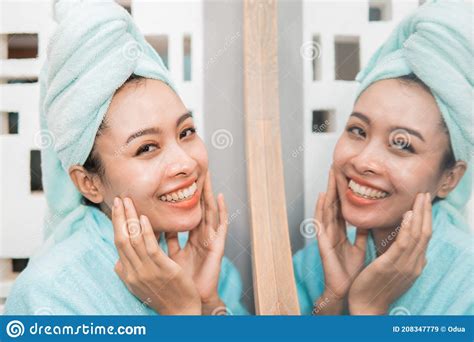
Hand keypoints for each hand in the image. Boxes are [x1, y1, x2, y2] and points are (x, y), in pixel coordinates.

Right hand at [112, 197, 200, 314]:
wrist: (180, 312)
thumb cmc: (162, 297)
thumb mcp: (140, 286)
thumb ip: (128, 272)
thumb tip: (117, 260)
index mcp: (128, 274)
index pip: (119, 244)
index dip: (117, 225)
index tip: (116, 209)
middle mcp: (134, 272)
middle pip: (122, 239)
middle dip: (120, 217)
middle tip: (119, 198)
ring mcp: (148, 271)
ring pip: (134, 240)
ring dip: (130, 218)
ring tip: (129, 201)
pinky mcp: (164, 269)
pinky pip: (151, 248)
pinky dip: (146, 232)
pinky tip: (144, 218)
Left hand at [165, 171, 228, 314]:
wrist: (192, 301)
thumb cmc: (182, 281)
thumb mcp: (170, 257)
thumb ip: (164, 242)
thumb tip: (149, 229)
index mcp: (190, 238)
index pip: (186, 212)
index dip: (183, 197)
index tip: (179, 180)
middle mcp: (201, 236)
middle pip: (198, 208)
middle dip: (196, 189)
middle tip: (194, 169)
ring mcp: (211, 240)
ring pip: (210, 211)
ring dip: (209, 193)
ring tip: (208, 175)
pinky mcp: (218, 246)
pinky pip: (222, 225)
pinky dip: (223, 210)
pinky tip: (221, 196)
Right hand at [312, 167, 367, 314]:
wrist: (345, 289)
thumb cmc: (349, 271)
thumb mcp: (358, 247)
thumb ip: (360, 233)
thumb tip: (367, 220)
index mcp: (340, 232)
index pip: (342, 207)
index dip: (343, 191)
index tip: (346, 174)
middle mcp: (331, 230)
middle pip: (333, 203)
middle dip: (334, 185)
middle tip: (335, 166)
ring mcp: (325, 235)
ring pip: (326, 208)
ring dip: (327, 190)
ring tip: (329, 174)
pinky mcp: (323, 242)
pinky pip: (321, 223)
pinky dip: (321, 209)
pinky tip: (322, 197)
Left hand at [348, 193, 431, 314]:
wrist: (366, 306)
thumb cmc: (375, 287)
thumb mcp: (392, 269)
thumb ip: (400, 256)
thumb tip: (404, 244)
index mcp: (413, 264)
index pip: (424, 238)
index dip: (425, 219)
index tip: (423, 204)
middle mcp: (414, 264)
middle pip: (425, 233)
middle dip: (426, 212)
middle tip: (425, 194)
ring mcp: (405, 265)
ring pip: (418, 234)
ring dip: (420, 214)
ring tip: (419, 197)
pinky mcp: (391, 264)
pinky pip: (403, 242)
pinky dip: (408, 227)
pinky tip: (408, 214)